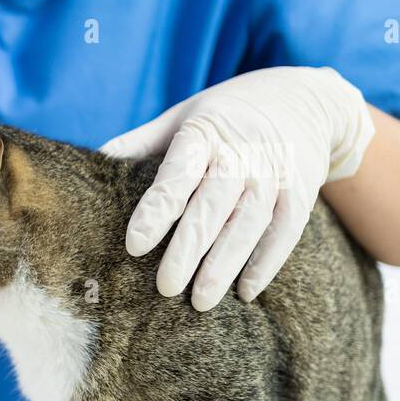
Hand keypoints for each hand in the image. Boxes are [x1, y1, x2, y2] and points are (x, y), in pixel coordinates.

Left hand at [101, 67, 374, 310]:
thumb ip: (142, 141)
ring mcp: (274, 175)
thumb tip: (95, 163)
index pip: (176, 175)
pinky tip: (244, 292)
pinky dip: (266, 264)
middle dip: (188, 250)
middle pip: (212, 207)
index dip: (156, 211)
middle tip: (165, 288)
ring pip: (248, 224)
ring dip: (224, 265)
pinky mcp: (300, 193)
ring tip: (200, 301)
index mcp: (203, 134)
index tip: (135, 245)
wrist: (304, 99)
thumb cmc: (225, 114)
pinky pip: (285, 232)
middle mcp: (241, 154)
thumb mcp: (184, 115)